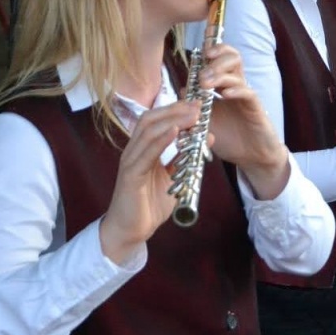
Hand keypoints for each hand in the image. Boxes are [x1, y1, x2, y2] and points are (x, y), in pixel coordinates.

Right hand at [99, 99, 200, 262]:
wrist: (132, 230)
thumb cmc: (150, 204)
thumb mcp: (174, 177)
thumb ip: (185, 158)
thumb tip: (205, 138)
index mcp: (144, 150)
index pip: (157, 120)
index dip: (176, 109)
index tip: (198, 104)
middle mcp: (134, 151)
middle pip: (151, 119)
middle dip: (175, 109)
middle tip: (198, 105)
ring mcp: (130, 161)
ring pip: (148, 132)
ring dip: (172, 120)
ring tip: (192, 114)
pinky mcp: (131, 175)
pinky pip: (146, 153)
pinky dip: (161, 140)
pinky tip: (175, 132)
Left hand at [195, 43, 292, 199]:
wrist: (251, 157)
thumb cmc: (229, 138)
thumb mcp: (205, 121)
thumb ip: (194, 106)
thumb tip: (182, 90)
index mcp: (224, 86)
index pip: (221, 58)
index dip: (213, 49)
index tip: (200, 52)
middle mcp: (236, 86)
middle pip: (232, 57)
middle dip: (215, 61)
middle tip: (201, 76)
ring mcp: (246, 96)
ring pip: (238, 71)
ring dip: (220, 73)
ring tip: (207, 84)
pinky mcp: (255, 108)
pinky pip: (248, 93)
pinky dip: (236, 90)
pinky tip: (225, 95)